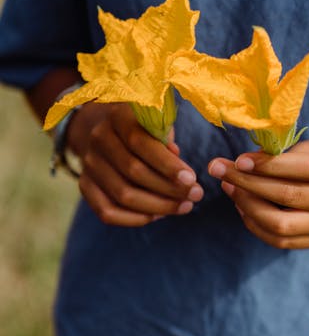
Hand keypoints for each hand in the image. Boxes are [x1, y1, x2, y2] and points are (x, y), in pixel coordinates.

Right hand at [67, 102, 203, 226]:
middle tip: (196, 195)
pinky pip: (107, 212)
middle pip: (134, 172)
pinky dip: (135, 219)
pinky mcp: (85, 185)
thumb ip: (167, 140)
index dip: (167, 164)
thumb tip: (178, 164)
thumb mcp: (156, 122)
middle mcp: (99, 139)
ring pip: (123, 195)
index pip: (141, 143)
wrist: (103, 128)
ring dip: (159, 206)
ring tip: (185, 206)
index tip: (192, 179)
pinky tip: (158, 215)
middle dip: (170, 188)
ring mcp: (88, 163)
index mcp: (118, 116)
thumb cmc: (142, 126)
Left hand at [208, 137, 308, 249]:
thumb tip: (242, 162)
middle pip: (289, 197)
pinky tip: (241, 205)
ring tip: (228, 187)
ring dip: (248, 206)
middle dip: (248, 184)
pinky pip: (280, 240)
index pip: (307, 169)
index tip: (239, 160)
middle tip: (219, 169)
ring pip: (282, 225)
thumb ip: (285, 152)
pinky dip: (255, 224)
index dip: (270, 166)